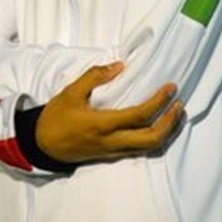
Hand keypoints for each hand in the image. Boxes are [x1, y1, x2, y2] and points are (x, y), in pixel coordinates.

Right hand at [35, 62, 183, 163]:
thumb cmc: (55, 117)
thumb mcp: (71, 92)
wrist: (42, 144)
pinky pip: (139, 150)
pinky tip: (159, 126)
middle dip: (171, 122)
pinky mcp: (111, 155)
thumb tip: (119, 65)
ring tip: (176, 114)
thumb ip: (95, 76)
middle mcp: (112, 141)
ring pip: (148, 147)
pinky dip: (154, 138)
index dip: (159, 102)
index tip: (170, 88)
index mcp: (103, 124)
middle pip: (152, 138)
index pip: (140, 115)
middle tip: (179, 104)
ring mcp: (113, 151)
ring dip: (167, 132)